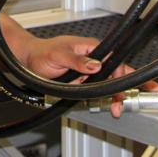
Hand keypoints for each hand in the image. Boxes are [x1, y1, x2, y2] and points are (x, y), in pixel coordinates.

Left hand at [22, 35, 157, 117]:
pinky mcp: (84, 81)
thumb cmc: (42, 52)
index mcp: (91, 48)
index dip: (122, 72)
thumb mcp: (58, 55)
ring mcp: (89, 71)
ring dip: (116, 96)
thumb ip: (77, 60)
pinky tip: (111, 105)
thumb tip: (95, 65)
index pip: (114, 59)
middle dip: (125, 87)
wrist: (29, 60)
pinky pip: (98, 90)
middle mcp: (93, 59)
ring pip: (109, 83)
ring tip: (117, 109)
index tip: (126, 85)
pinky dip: (106, 98)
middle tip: (128, 101)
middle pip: (116, 72)